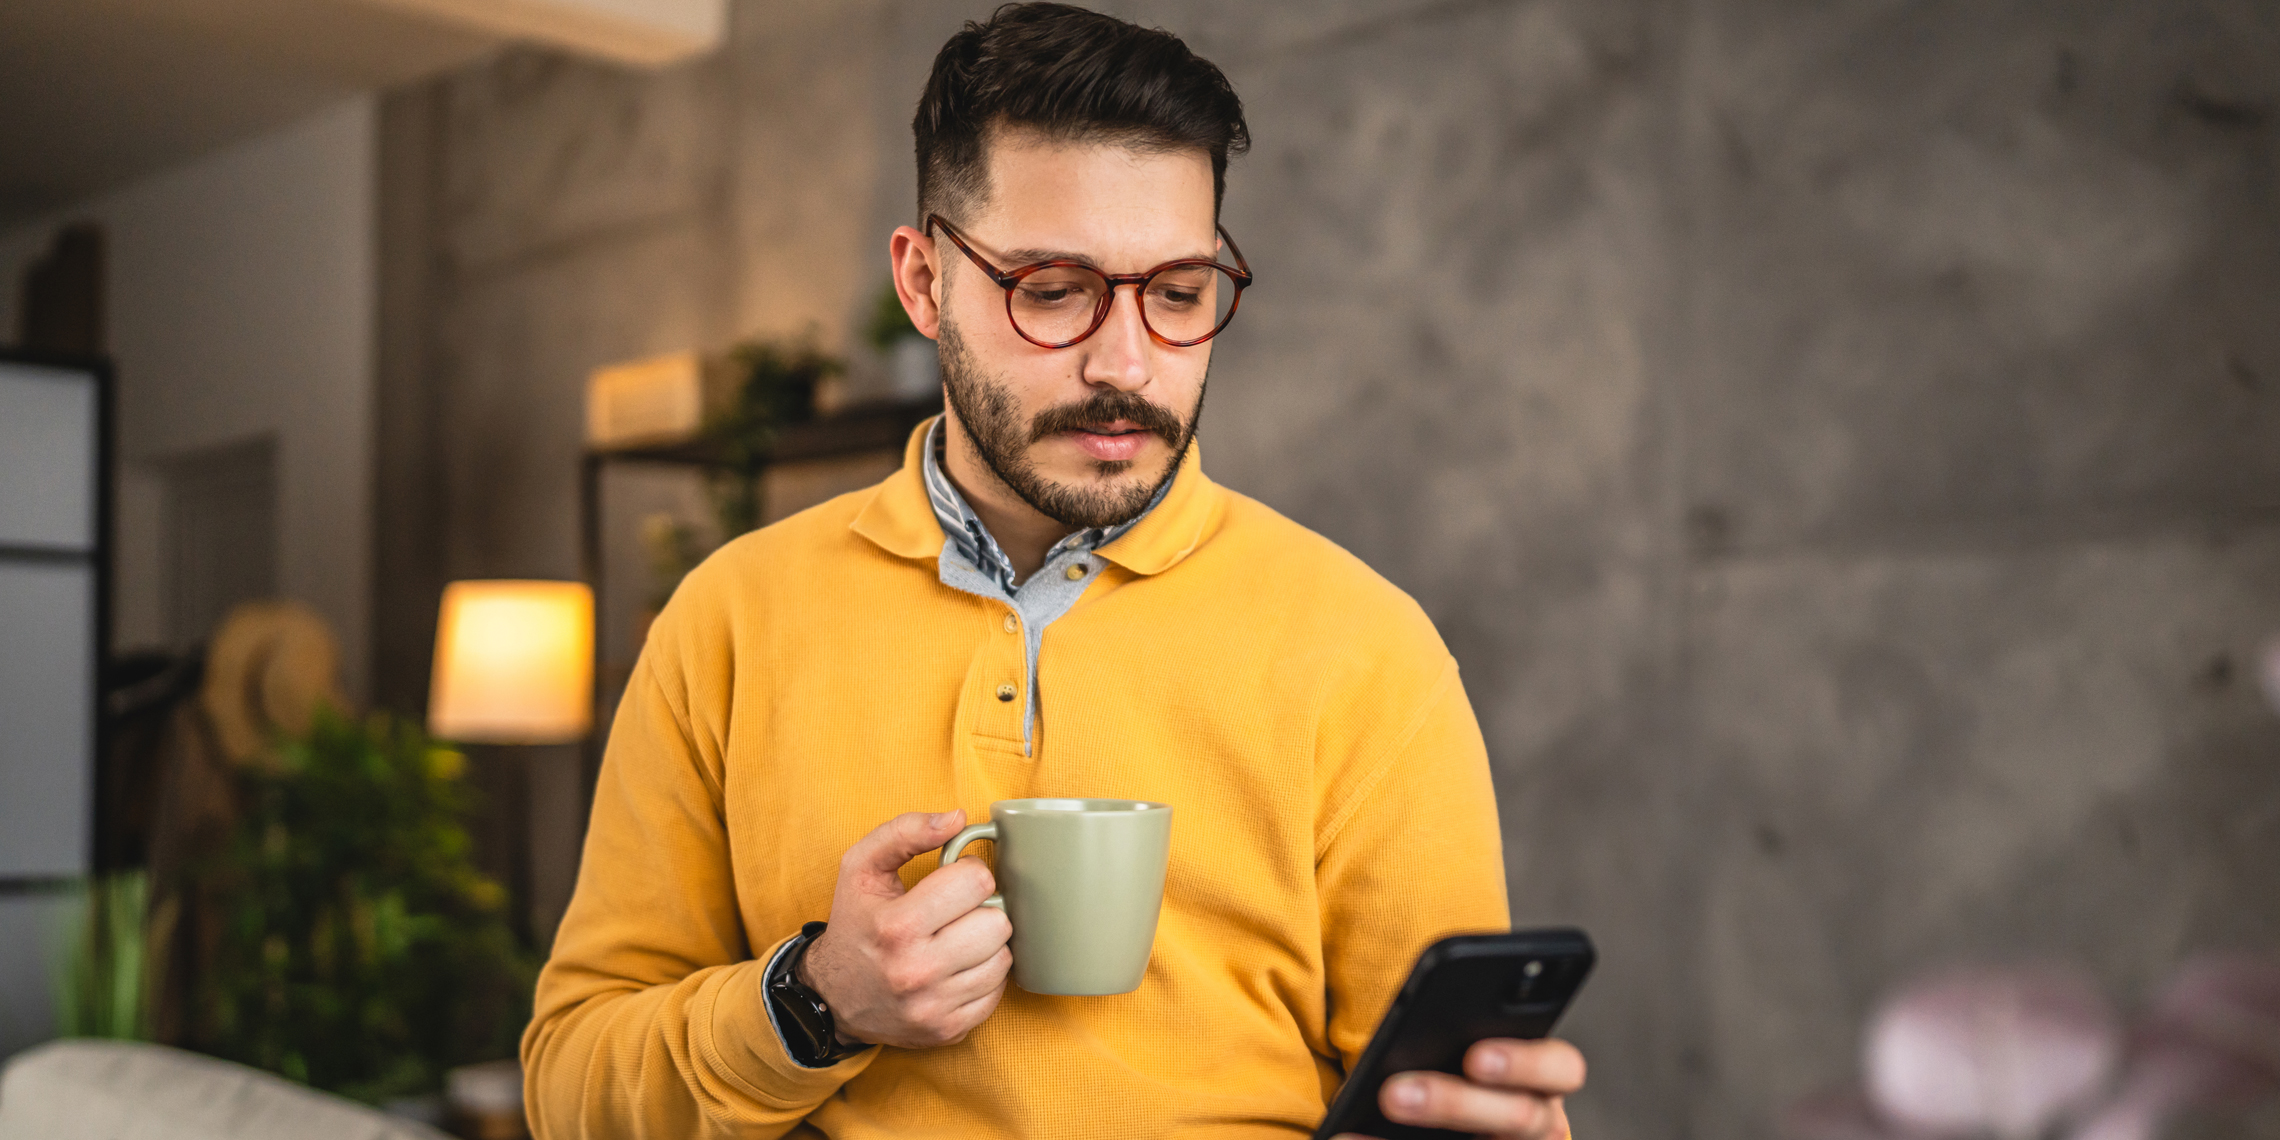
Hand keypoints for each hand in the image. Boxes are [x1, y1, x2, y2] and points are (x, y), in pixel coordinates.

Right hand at [797, 809, 1013, 1048]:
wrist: (831, 997)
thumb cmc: (854, 923)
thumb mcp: (862, 867)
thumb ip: (907, 832)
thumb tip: (959, 818)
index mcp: (897, 926)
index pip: (976, 882)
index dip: (967, 874)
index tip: (950, 882)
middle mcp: (917, 971)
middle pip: (998, 922)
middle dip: (980, 910)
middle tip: (955, 913)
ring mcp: (934, 1006)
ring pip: (1003, 958)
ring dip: (984, 944)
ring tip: (955, 939)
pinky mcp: (948, 1030)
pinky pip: (997, 991)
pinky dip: (982, 976)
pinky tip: (956, 967)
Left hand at [1337, 1038, 1585, 1139]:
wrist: (1442, 1117)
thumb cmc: (1455, 1065)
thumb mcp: (1462, 1045)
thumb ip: (1457, 1031)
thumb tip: (1409, 1024)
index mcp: (1545, 1079)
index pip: (1562, 1068)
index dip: (1526, 1063)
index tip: (1475, 1058)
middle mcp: (1541, 1125)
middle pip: (1518, 1118)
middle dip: (1454, 1104)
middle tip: (1394, 1093)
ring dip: (1430, 1121)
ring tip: (1362, 1120)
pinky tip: (1347, 1137)